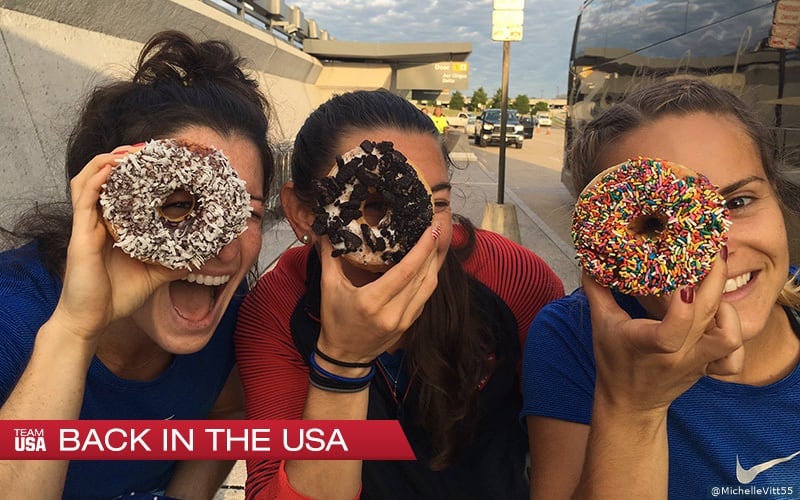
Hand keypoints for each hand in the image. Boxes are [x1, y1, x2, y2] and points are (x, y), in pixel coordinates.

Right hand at [52, 146, 184, 341]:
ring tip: (130, 152)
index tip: (157, 160)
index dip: (135, 172)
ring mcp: (87, 225)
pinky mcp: (81, 233)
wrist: (91, 321)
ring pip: (89, 179)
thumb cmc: (116, 297)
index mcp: (114, 227)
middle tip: (147, 149)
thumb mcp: (155, 274)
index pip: (121, 190)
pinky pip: (84, 197)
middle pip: (104, 177)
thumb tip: (205, 255)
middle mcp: (99, 221)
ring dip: (108, 161)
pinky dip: (98, 178)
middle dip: (123, 158)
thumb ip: (176, 261)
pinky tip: (113, 168)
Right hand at [316, 224, 441, 362]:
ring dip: (434, 263)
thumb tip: (326, 230)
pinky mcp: (409, 324)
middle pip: (423, 277)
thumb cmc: (335, 322)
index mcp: (372, 301)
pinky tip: (428, 264)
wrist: (344, 357)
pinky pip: (425, 297)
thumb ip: (330, 257)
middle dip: (432, 250)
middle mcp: (392, 312)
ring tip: (435, 241)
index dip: (422, 249)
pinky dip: (428, 278)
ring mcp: (404, 320)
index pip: (406, 271)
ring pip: (429, 287)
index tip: (430, 229)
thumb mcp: (329, 288)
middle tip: (436, 227)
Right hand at [584, 255, 743, 414]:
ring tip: (715, 288)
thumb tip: (590, 260)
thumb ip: (598, 291)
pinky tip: (723, 318)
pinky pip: (735, 358)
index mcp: (648, 344)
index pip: (672, 330)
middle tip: (713, 250)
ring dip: (726, 307)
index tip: (682, 283)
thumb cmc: (613, 362)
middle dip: (715, 277)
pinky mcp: (708, 368)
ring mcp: (696, 362)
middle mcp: (678, 353)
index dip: (682, 306)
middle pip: (707, 315)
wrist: (630, 402)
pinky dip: (734, 335)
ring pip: (729, 335)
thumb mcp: (602, 325)